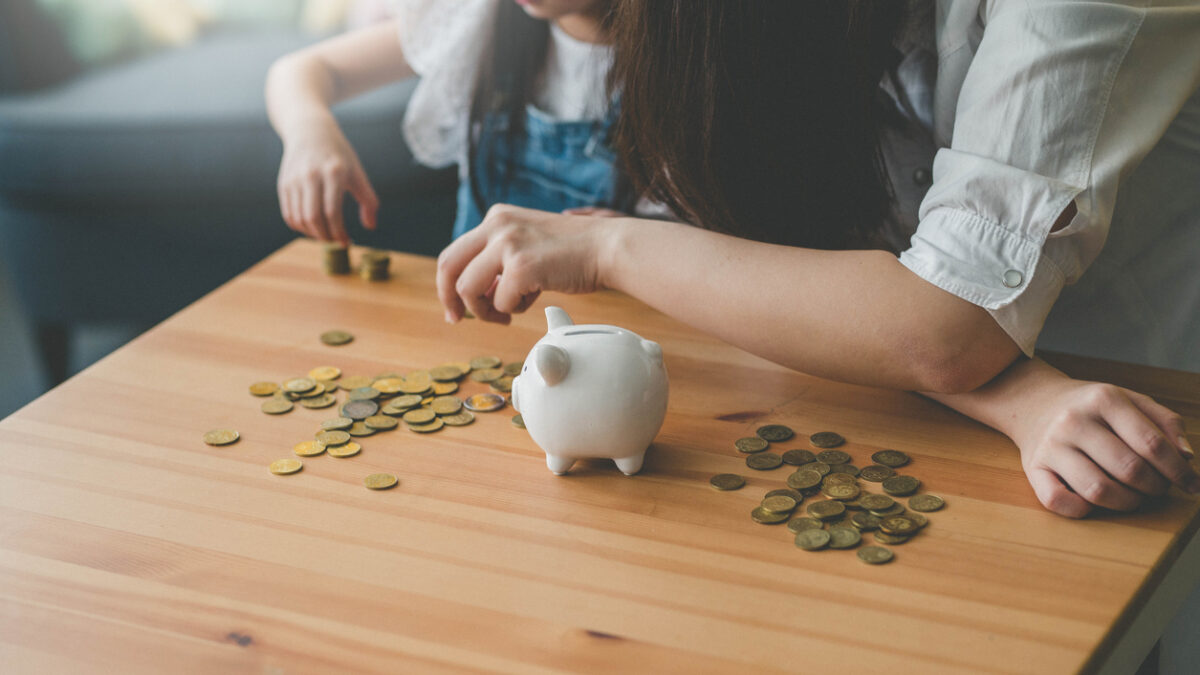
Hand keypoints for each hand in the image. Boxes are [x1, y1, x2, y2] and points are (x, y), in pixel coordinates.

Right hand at [277, 119, 378, 244]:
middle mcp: (310, 176)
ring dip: (312, 234)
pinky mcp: (284, 184)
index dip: (339, 232)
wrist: (310, 131)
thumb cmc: (338, 155)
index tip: (346, 242)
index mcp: (333, 172)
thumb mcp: (357, 172)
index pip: (333, 211)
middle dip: (325, 236)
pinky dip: (300, 227)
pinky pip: (289, 214)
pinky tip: (312, 227)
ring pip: (299, 219)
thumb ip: (368, 200)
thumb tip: (370, 226)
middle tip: (335, 241)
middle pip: (313, 217)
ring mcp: (294, 180)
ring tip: (325, 235)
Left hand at [436, 204, 615, 323]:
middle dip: (450, 299)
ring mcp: (507, 244)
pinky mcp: (521, 266)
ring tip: (506, 314)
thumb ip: (500, 259)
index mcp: (497, 218)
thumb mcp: (528, 243)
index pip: (454, 253)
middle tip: (458, 319)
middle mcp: (497, 225)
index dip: (448, 284)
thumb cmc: (574, 252)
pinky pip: (501, 302)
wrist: (608, 248)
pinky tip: (533, 300)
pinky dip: (514, 310)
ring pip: (468, 288)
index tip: (456, 307)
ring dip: (484, 310)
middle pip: (447, 267)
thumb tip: (478, 292)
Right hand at [1012, 380, 1195, 517]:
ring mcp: (1051, 446)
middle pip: (1129, 470)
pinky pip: (1058, 501)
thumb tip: (1186, 457)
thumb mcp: (1130, 400)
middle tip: (1157, 488)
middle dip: (1154, 487)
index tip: (1191, 485)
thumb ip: (1165, 423)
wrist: (1035, 403)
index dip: (1178, 471)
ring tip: (1132, 496)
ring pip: (1099, 490)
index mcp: (1104, 399)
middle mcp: (1074, 421)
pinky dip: (1081, 510)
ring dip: (1127, 502)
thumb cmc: (1091, 408)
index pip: (1152, 444)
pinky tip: (1093, 502)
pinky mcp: (1033, 468)